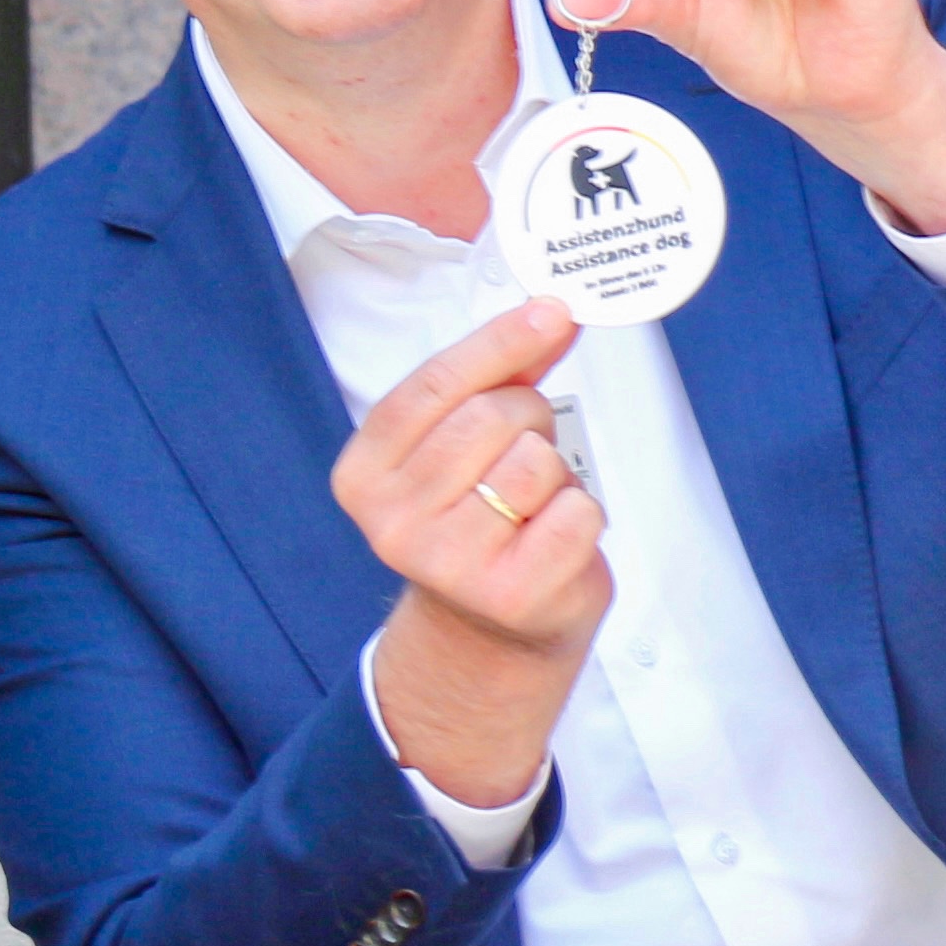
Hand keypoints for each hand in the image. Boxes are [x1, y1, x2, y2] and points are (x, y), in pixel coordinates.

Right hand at [332, 300, 609, 809]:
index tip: (551, 313)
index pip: (434, 386)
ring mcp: (448, 564)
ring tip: (533, 506)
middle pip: (491, 417)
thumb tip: (550, 316)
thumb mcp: (464, 445)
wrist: (493, 632)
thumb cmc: (479, 522)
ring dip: (554, 474)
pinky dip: (581, 515)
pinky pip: (576, 511)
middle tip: (526, 454)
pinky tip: (552, 541)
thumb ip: (498, 376)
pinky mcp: (510, 594)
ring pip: (536, 462)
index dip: (499, 341)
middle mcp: (393, 524)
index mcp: (364, 477)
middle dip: (530, 420)